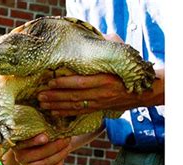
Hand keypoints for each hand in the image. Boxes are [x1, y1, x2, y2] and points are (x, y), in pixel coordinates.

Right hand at [12, 134, 70, 164]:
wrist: (33, 149)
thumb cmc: (36, 136)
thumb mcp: (35, 133)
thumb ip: (40, 131)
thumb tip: (52, 130)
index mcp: (18, 144)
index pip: (27, 143)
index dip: (36, 141)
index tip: (46, 137)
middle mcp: (19, 157)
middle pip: (40, 153)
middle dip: (56, 146)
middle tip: (66, 139)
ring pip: (45, 163)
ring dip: (60, 155)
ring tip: (68, 147)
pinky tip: (63, 158)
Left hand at [38, 33, 162, 116]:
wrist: (143, 92)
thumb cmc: (128, 71)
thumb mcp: (120, 57)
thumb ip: (108, 46)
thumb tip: (100, 35)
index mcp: (105, 79)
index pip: (82, 82)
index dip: (65, 83)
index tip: (50, 81)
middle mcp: (101, 93)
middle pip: (74, 96)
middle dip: (55, 97)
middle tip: (39, 96)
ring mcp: (99, 102)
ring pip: (75, 106)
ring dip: (57, 106)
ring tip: (42, 104)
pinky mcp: (98, 109)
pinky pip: (79, 112)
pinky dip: (66, 112)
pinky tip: (54, 112)